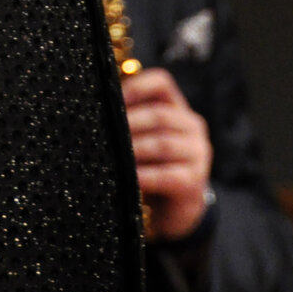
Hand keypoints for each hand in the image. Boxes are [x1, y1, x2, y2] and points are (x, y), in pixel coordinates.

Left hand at [122, 68, 213, 240]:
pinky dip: (146, 176)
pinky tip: (130, 178)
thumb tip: (95, 110)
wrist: (176, 208)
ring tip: (113, 155)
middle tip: (105, 131)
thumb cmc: (153, 166)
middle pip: (160, 115)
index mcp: (178, 108)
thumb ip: (130, 121)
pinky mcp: (195, 180)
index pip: (162, 83)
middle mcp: (192, 126)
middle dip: (130, 123)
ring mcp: (198, 153)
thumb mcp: (144, 138)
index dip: (137, 86)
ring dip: (135, 149)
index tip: (112, 97)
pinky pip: (168, 175)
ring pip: (163, 144)